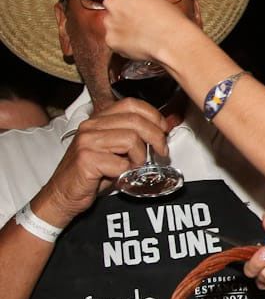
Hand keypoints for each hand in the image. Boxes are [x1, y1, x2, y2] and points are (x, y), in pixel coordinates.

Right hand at [33, 99, 167, 226]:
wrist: (64, 194)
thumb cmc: (94, 172)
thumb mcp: (117, 148)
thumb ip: (136, 135)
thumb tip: (166, 125)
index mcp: (99, 119)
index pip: (131, 104)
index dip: (153, 115)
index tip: (164, 130)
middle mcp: (91, 126)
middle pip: (136, 121)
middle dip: (156, 137)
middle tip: (161, 152)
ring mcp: (87, 142)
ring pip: (131, 140)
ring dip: (140, 157)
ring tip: (133, 166)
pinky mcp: (86, 160)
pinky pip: (121, 163)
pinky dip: (126, 172)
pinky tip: (119, 176)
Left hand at [102, 0, 194, 63]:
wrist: (172, 40)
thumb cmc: (171, 20)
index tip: (133, 5)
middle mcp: (112, 3)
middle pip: (112, 7)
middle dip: (122, 13)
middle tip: (138, 21)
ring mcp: (110, 23)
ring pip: (112, 24)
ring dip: (121, 28)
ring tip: (140, 34)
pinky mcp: (111, 40)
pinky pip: (113, 40)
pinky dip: (123, 43)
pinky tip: (138, 43)